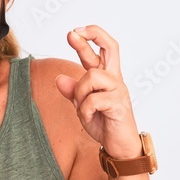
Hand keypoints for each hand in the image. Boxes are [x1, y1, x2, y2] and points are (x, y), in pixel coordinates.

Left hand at [54, 25, 141, 158]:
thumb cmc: (104, 124)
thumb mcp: (82, 107)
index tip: (73, 32)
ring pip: (91, 76)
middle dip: (93, 35)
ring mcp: (118, 90)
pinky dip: (85, 110)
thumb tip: (59, 78)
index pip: (102, 49)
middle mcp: (114, 79)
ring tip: (83, 108)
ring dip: (80, 92)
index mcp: (107, 77)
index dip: (90, 36)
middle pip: (110, 47)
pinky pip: (93, 99)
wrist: (119, 147)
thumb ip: (73, 92)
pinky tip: (88, 117)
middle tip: (72, 33)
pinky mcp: (119, 103)